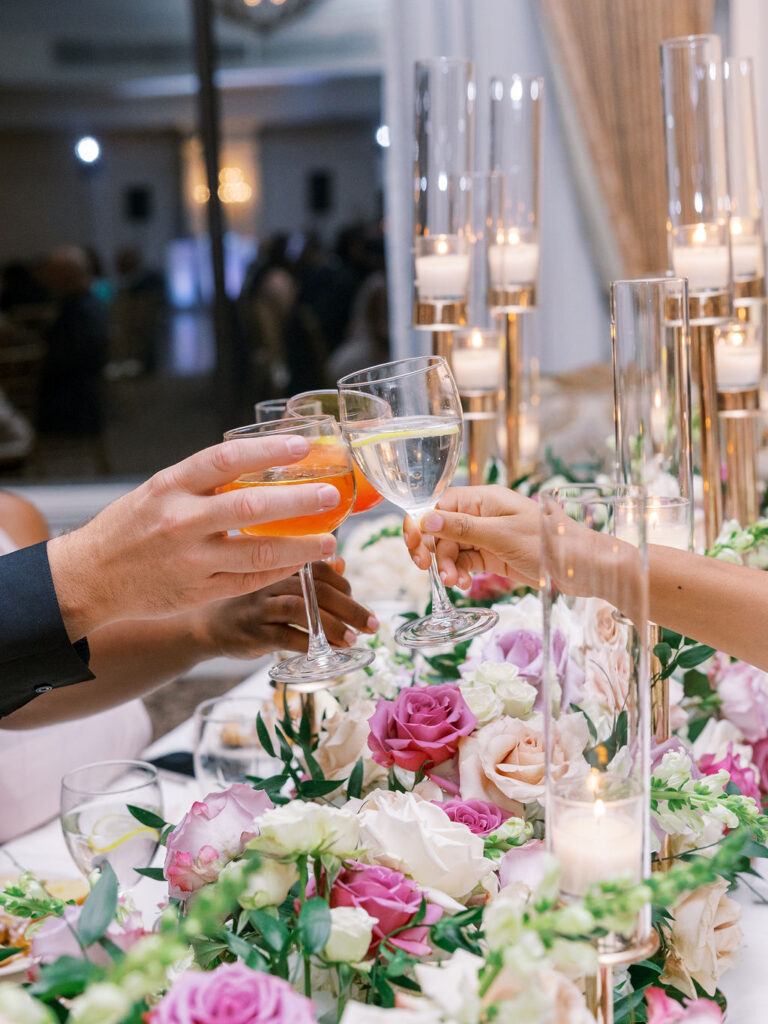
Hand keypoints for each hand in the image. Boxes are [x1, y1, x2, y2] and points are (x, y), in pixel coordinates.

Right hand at [49, 435, 339, 638]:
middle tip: (331, 494)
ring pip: (258, 552)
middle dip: (297, 500)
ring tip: (330, 540)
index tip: (301, 445)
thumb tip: (262, 461)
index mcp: (170, 486)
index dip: (266, 450)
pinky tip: (301, 562)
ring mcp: (191, 561)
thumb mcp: (159, 491)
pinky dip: (280, 571)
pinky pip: (250, 581)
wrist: (90, 579)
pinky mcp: (199, 591)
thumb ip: (204, 481)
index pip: (225, 460)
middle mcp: (180, 522)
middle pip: (250, 507)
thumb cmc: (131, 528)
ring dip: (301, 546)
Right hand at [198, 559, 379, 658]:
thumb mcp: (278, 585)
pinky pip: (285, 637)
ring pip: (301, 610)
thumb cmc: (251, 602)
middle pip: (317, 589)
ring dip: (331, 626)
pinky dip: (309, 644)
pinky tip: (325, 653)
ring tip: (352, 640)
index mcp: (280, 564)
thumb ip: (310, 575)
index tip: (359, 606)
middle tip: (372, 625)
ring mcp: (260, 605)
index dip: (345, 586)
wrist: (206, 625)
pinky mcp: (253, 632)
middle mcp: (270, 579)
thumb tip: (341, 563)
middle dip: (350, 608)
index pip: (321, 569)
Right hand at [403, 485, 542, 589]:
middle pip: (440, 528)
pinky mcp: (492, 555)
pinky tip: (464, 585)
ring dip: (446, 565)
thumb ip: (462, 528)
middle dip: (432, 549)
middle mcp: (481, 514)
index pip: (439, 505)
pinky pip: (464, 561)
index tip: (414, 546)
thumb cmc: (548, 543)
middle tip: (426, 569)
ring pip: (450, 548)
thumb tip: (426, 519)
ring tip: (455, 582)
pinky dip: (459, 573)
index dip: (422, 523)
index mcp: (483, 499)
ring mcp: (486, 536)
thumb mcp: (501, 535)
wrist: (581, 566)